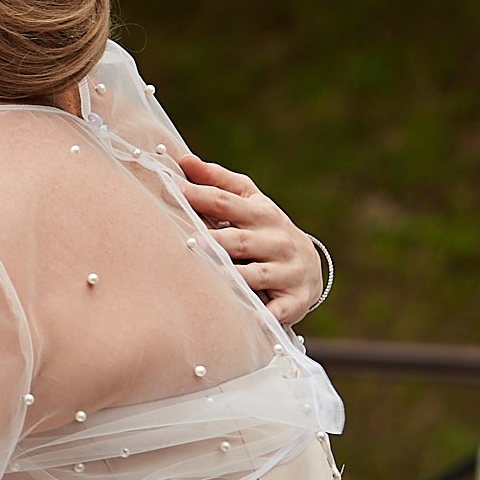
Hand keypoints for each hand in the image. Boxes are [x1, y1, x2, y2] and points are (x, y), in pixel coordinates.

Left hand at [177, 154, 325, 326]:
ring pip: (257, 275)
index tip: (170, 190)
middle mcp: (277, 240)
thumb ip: (218, 181)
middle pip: (239, 241)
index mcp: (262, 214)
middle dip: (214, 241)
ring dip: (235, 278)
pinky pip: (280, 309)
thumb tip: (183, 160)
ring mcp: (288, 270)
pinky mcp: (296, 299)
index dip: (199, 196)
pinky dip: (267, 315)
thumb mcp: (250, 201)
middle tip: (186, 242)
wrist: (309, 267)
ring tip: (212, 279)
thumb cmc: (265, 229)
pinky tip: (250, 319)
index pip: (227, 203)